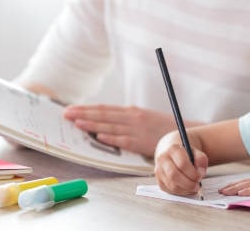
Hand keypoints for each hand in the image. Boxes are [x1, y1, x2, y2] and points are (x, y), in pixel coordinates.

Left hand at [63, 104, 177, 156]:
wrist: (183, 132)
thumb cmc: (161, 127)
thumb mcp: (143, 118)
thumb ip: (126, 119)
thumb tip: (106, 122)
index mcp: (131, 111)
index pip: (104, 109)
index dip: (87, 108)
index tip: (71, 109)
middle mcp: (132, 117)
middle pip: (103, 115)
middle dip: (83, 114)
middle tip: (66, 114)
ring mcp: (136, 129)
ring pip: (110, 126)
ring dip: (92, 124)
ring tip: (77, 123)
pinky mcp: (141, 142)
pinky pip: (123, 140)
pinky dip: (111, 138)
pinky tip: (99, 136)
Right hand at [154, 139, 207, 195]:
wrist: (171, 153)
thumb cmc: (185, 154)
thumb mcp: (196, 152)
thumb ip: (201, 159)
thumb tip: (200, 172)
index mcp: (173, 149)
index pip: (182, 164)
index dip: (193, 173)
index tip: (199, 177)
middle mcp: (163, 159)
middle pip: (174, 175)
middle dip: (188, 183)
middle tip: (197, 185)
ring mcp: (159, 171)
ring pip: (172, 185)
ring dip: (185, 189)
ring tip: (193, 186)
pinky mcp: (159, 181)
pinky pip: (170, 190)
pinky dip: (181, 192)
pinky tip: (187, 188)